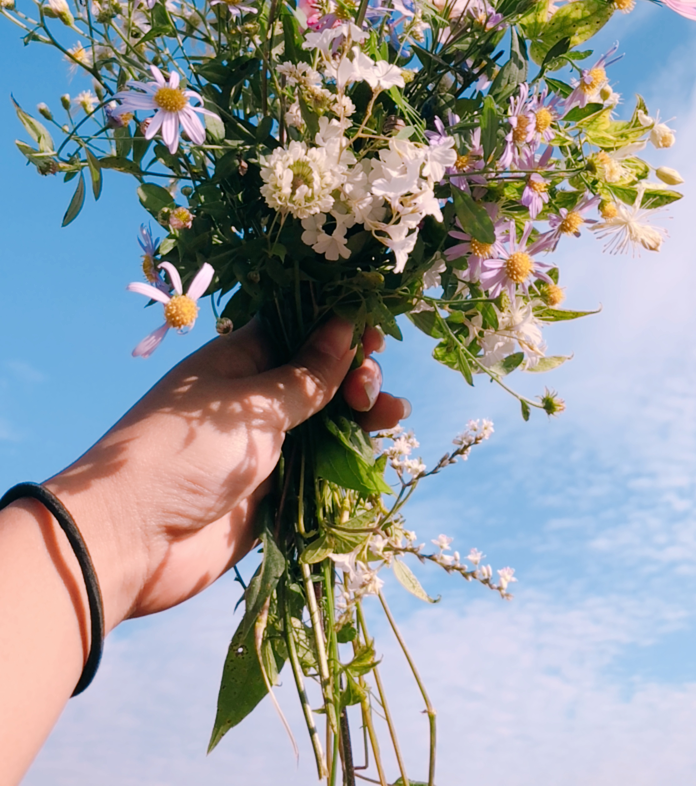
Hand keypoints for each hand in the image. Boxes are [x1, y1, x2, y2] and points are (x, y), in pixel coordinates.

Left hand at [47, 317, 407, 632]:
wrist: (132, 542)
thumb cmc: (183, 454)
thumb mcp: (251, 406)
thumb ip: (307, 375)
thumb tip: (344, 326)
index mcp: (239, 359)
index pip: (298, 328)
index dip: (338, 326)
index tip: (374, 329)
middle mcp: (253, 399)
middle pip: (319, 374)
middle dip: (354, 372)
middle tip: (370, 386)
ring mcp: (265, 446)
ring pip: (326, 421)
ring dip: (361, 413)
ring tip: (392, 412)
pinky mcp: (274, 493)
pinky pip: (321, 467)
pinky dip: (350, 457)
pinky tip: (379, 446)